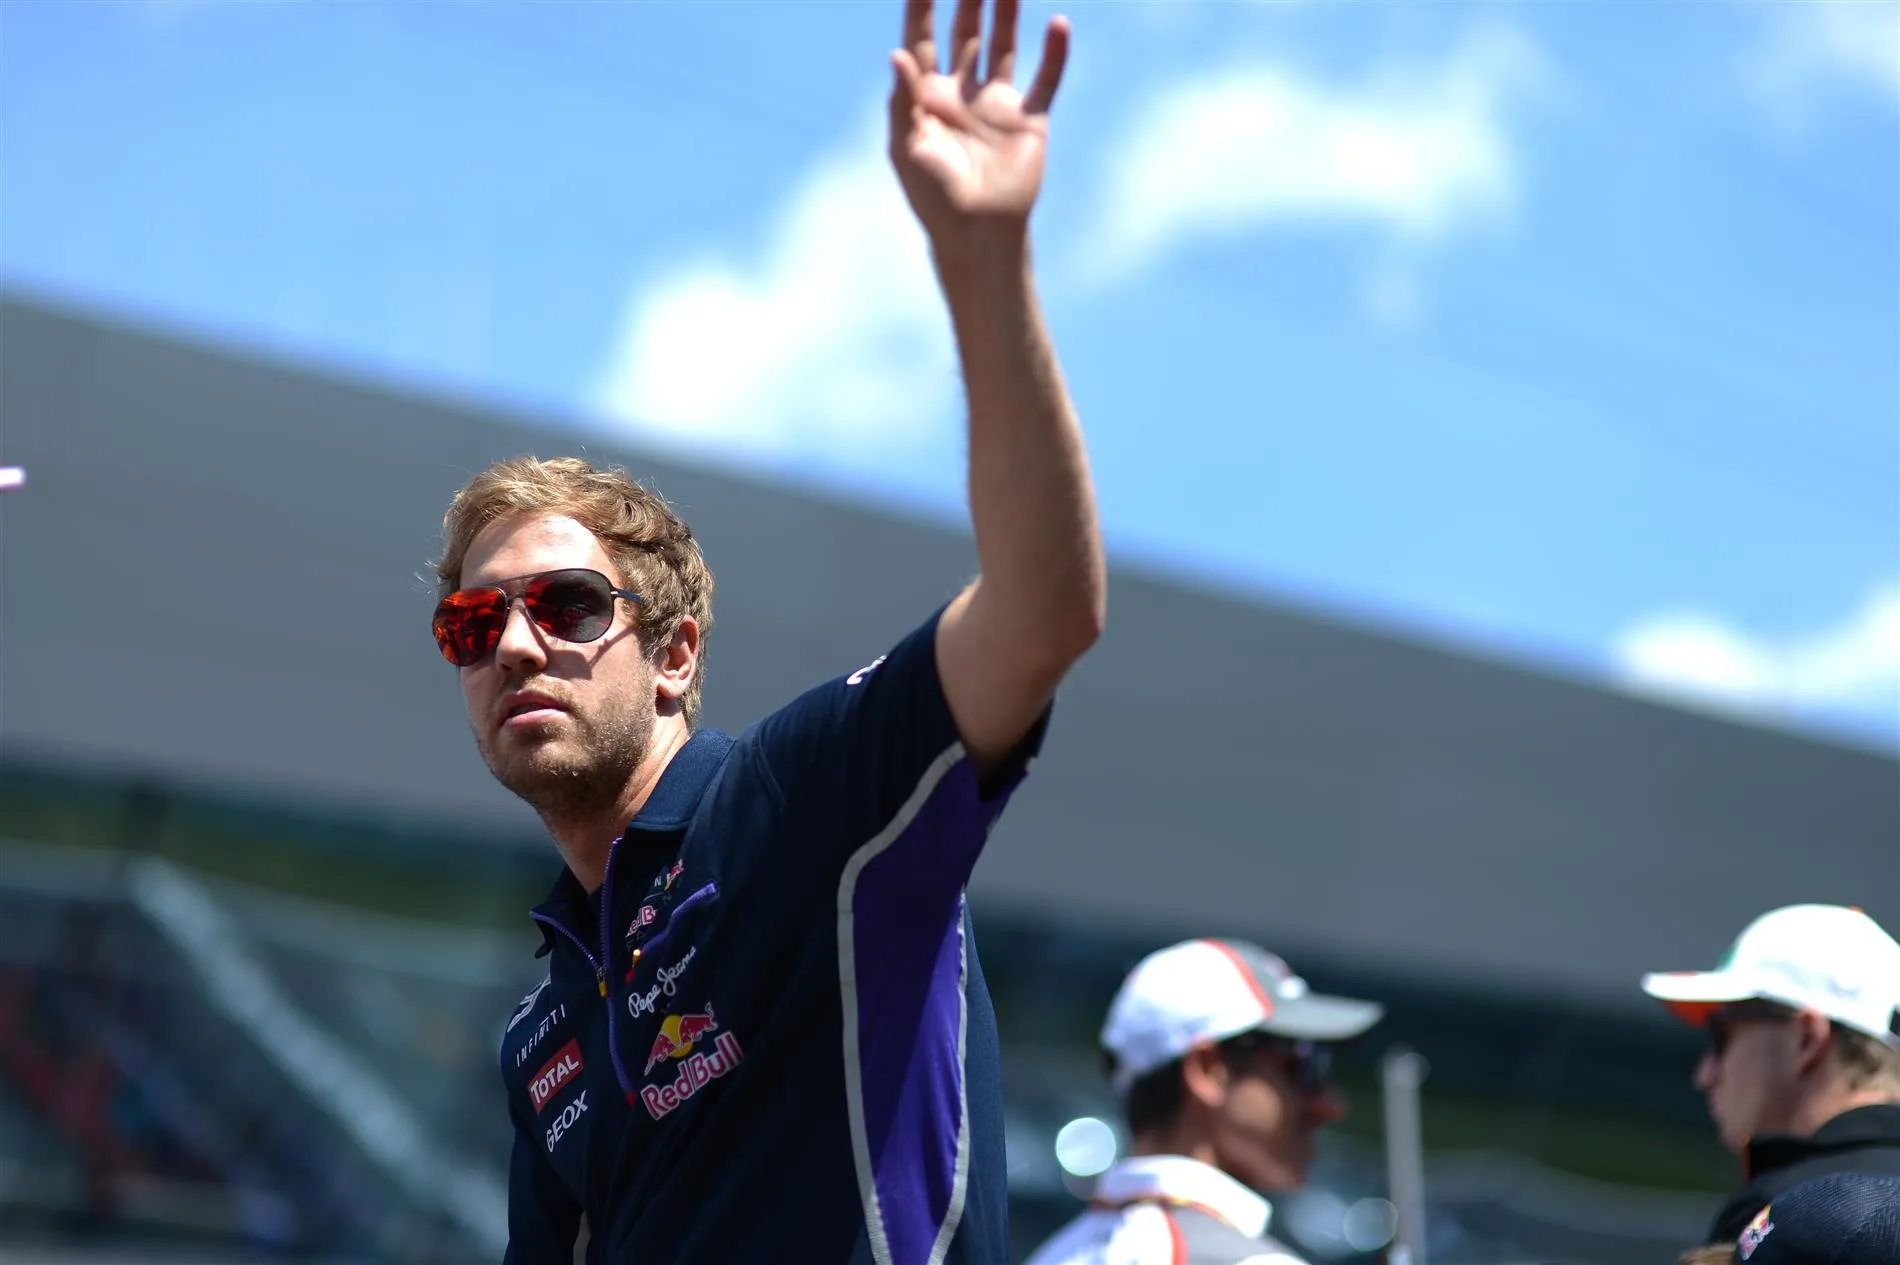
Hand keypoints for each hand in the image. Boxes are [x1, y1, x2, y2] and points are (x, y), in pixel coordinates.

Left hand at [889, 0, 1069, 245]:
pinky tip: (1058, 24)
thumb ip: (904, 100)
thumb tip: (896, 53)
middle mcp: (962, 93)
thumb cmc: (934, 198)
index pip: (920, 39)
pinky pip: (1045, 80)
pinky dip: (1054, 53)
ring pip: (1004, 46)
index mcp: (927, 97)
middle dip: (968, 0)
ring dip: (1006, 13)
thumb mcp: (908, 149)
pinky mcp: (1029, 120)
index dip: (920, 7)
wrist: (978, 234)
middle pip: (965, 33)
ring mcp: (997, 104)